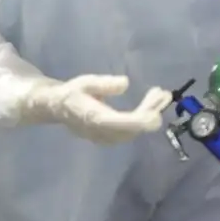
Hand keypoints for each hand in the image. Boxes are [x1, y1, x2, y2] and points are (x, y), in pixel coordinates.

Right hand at [14, 75, 173, 144]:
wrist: (55, 107)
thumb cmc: (71, 93)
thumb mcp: (85, 83)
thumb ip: (104, 84)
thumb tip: (125, 83)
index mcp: (94, 119)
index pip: (122, 124)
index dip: (142, 120)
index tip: (157, 111)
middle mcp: (101, 133)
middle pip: (132, 129)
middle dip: (151, 112)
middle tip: (163, 93)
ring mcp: (105, 138)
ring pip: (134, 132)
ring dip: (150, 114)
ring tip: (161, 95)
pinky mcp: (109, 137)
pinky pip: (130, 132)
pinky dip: (144, 119)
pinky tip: (151, 105)